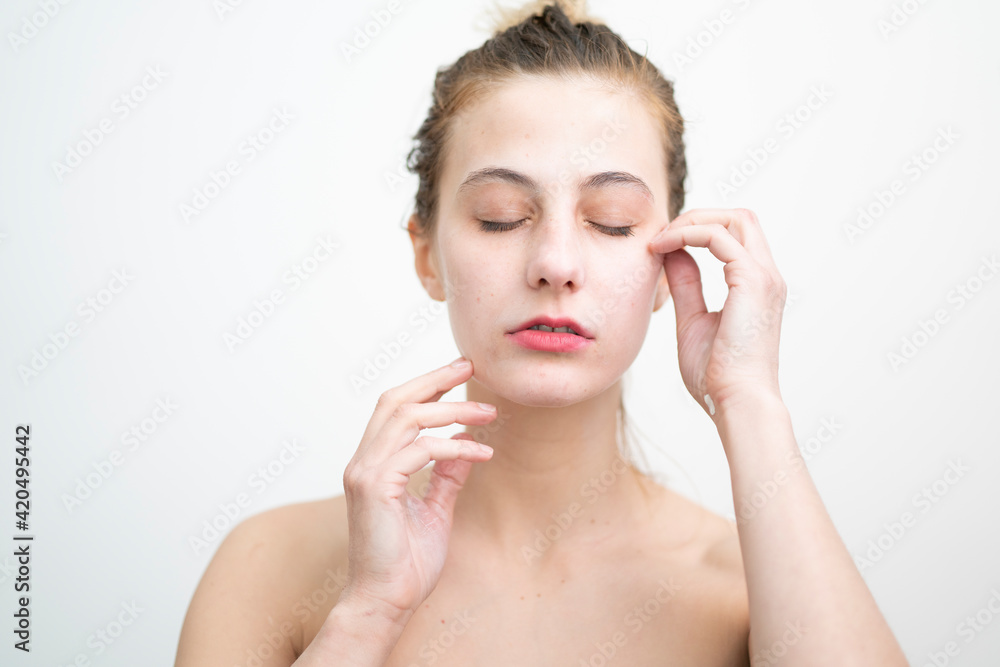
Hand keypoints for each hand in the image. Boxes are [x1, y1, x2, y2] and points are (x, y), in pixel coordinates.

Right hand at [339, 358, 495, 621]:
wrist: (386, 601)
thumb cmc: (407, 563)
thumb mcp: (435, 510)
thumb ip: (446, 476)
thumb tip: (464, 444)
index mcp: (372, 464)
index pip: (395, 409)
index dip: (426, 386)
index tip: (459, 372)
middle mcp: (362, 462)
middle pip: (395, 400)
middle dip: (434, 379)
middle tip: (470, 367)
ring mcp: (365, 472)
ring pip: (407, 417)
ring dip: (451, 410)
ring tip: (488, 413)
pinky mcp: (375, 487)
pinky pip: (420, 451)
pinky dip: (453, 447)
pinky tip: (481, 453)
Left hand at [648, 208, 786, 416]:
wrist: (736, 403)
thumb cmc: (716, 376)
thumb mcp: (693, 322)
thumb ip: (686, 286)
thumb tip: (672, 256)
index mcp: (757, 286)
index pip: (735, 235)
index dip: (699, 228)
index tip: (662, 245)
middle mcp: (767, 276)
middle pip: (740, 217)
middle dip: (698, 216)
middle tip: (661, 234)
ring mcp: (764, 277)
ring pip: (734, 219)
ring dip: (692, 220)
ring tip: (660, 239)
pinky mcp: (752, 281)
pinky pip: (718, 237)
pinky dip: (688, 234)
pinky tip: (663, 248)